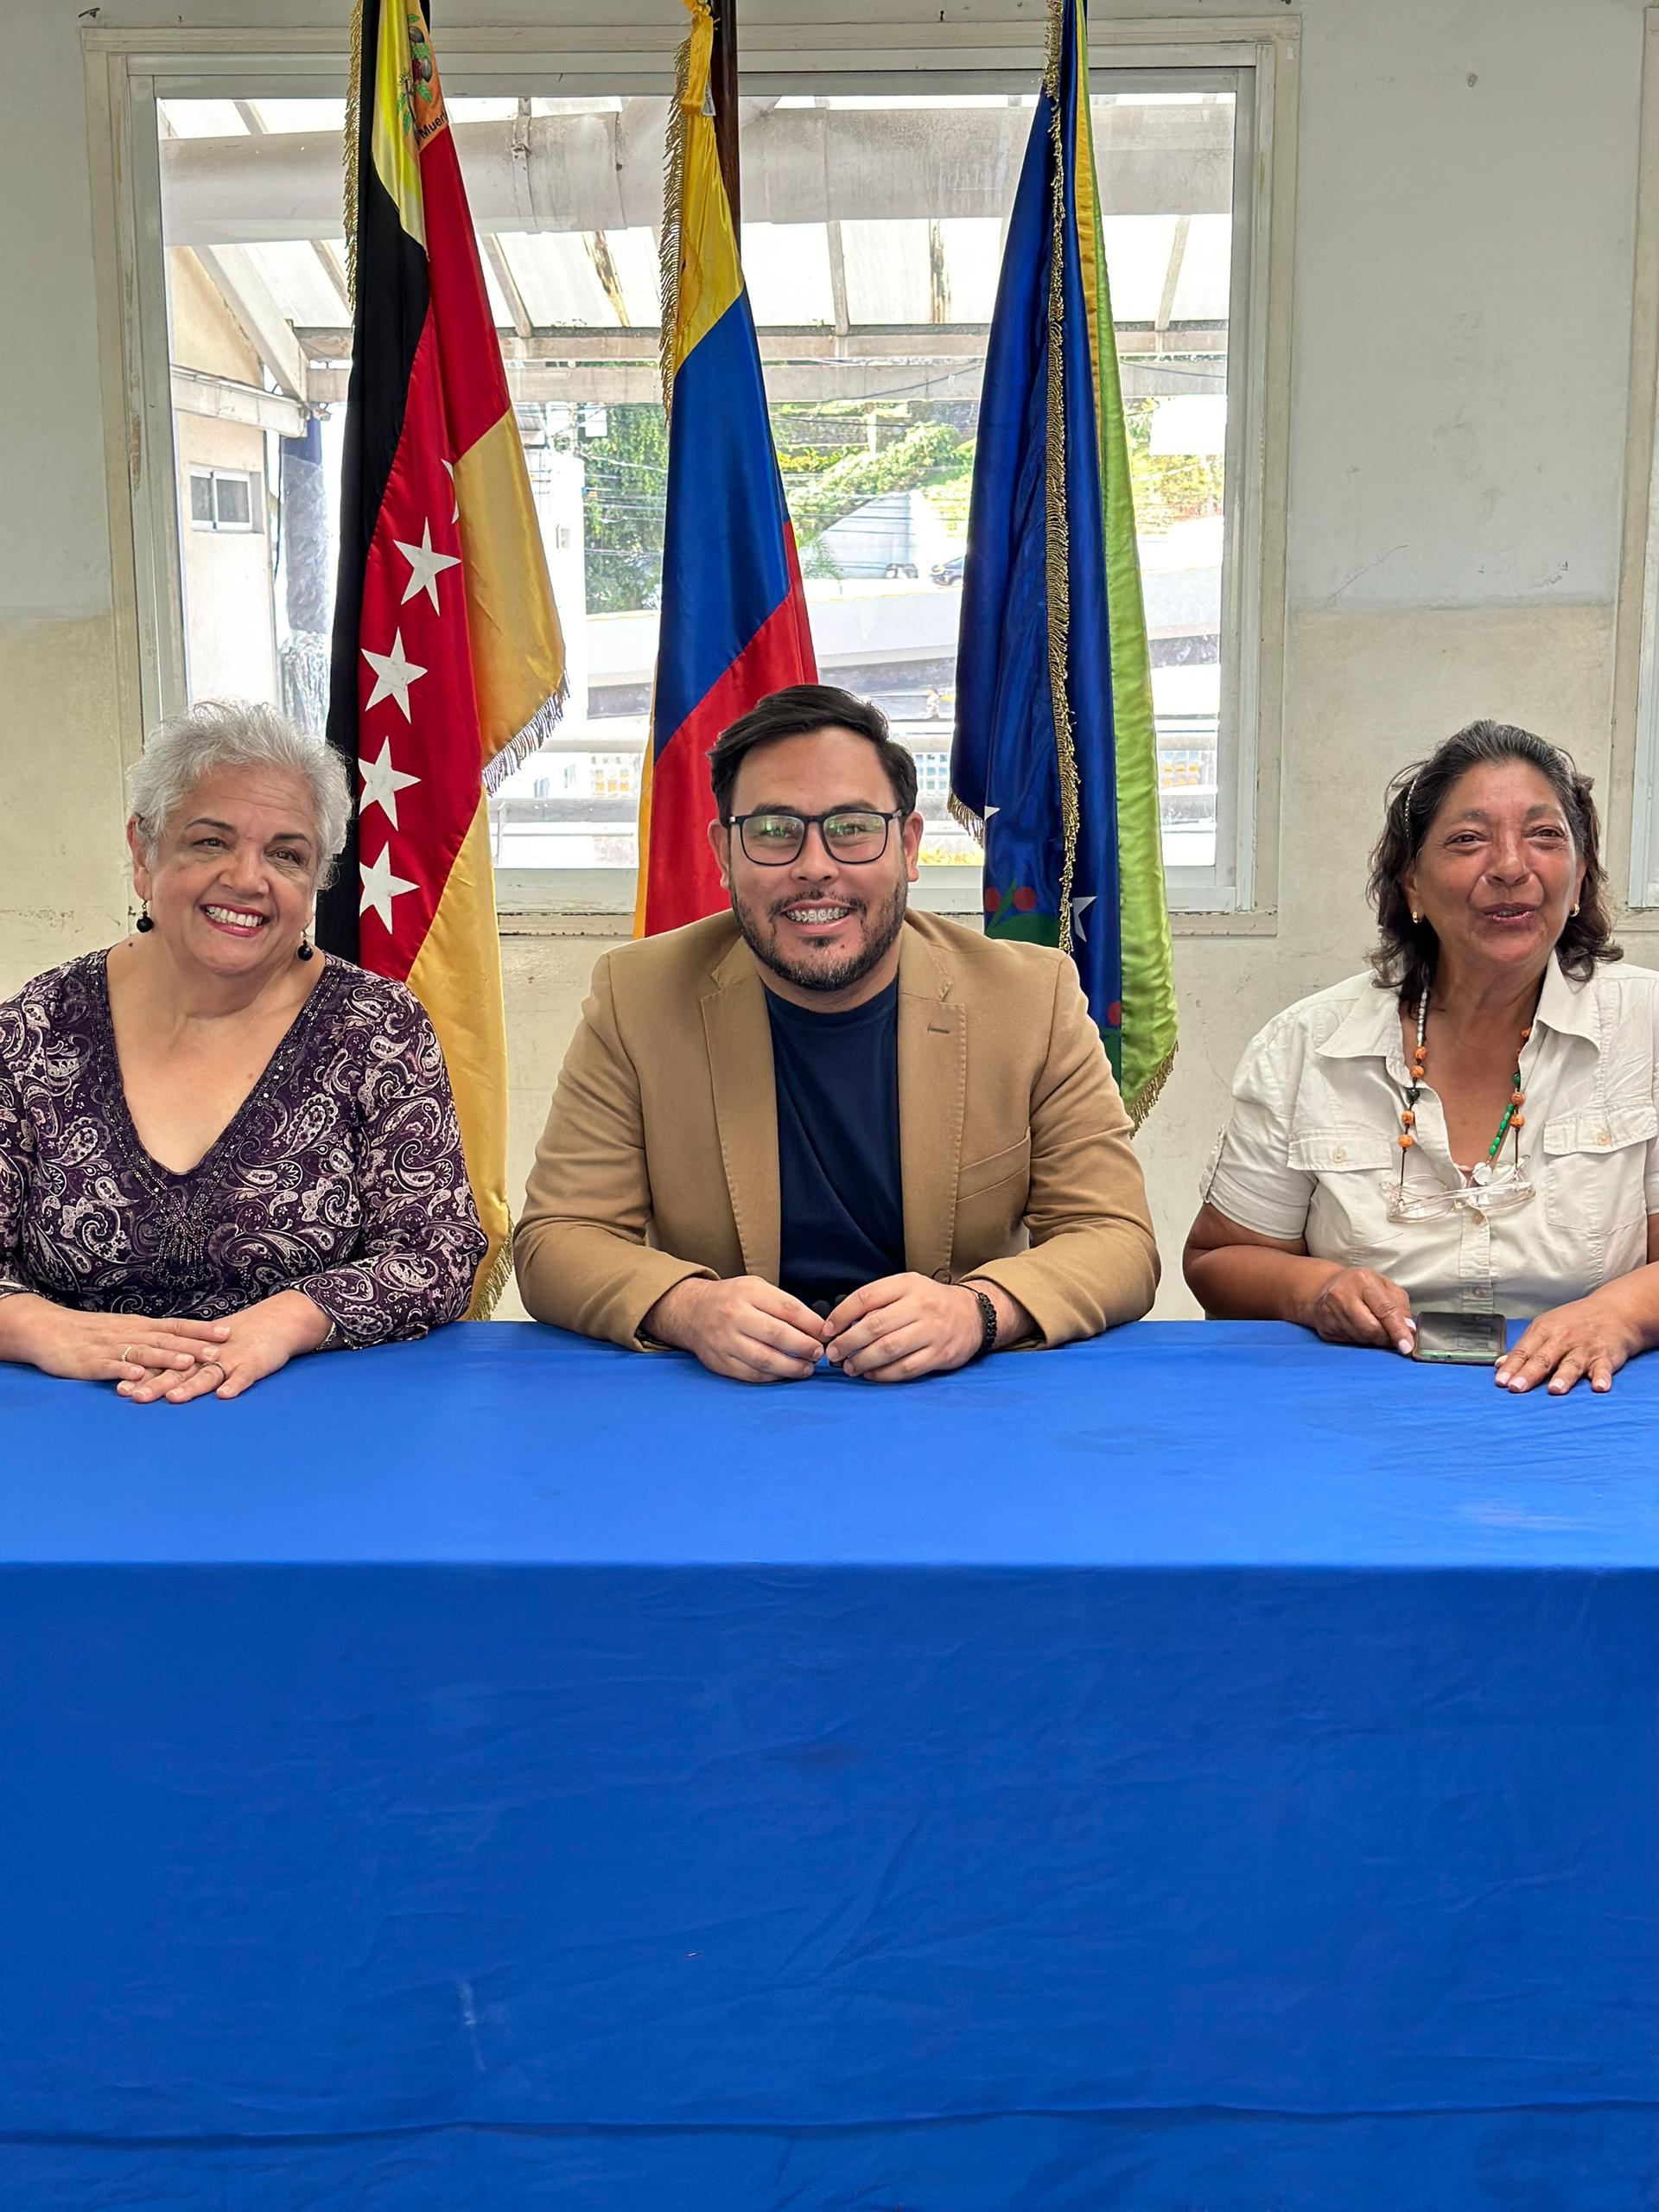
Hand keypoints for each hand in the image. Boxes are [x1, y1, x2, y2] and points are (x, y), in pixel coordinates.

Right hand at [1, 1296, 231, 1384]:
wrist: (47, 1330)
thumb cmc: (90, 1333)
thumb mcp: (125, 1331)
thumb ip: (150, 1339)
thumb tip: (183, 1345)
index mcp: (139, 1326)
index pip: (176, 1326)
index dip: (202, 1329)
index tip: (228, 1333)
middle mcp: (129, 1333)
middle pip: (166, 1339)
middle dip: (194, 1345)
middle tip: (220, 1351)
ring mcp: (110, 1347)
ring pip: (143, 1351)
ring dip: (166, 1357)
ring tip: (187, 1361)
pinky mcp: (90, 1362)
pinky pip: (109, 1366)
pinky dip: (124, 1370)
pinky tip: (137, 1376)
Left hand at [118, 1291, 331, 1404]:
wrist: (276, 1321)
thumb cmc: (239, 1338)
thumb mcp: (207, 1348)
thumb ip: (183, 1365)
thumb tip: (150, 1378)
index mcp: (194, 1353)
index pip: (163, 1366)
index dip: (142, 1376)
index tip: (119, 1387)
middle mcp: (208, 1356)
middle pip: (178, 1372)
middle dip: (156, 1384)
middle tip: (134, 1396)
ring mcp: (231, 1359)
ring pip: (207, 1374)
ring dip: (190, 1387)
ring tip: (174, 1398)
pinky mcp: (254, 1363)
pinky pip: (244, 1376)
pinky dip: (235, 1384)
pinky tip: (225, 1395)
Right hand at [644, 1275, 825, 1382]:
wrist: (691, 1311)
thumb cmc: (732, 1300)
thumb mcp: (757, 1289)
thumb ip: (784, 1306)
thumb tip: (817, 1329)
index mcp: (748, 1293)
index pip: (788, 1309)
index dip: (812, 1324)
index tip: (825, 1334)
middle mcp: (735, 1316)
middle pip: (778, 1335)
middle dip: (804, 1348)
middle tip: (819, 1354)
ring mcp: (725, 1341)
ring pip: (765, 1360)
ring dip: (792, 1368)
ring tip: (806, 1368)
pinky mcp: (720, 1362)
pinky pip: (752, 1375)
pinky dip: (773, 1378)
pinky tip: (785, 1375)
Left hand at [824, 1273, 1013, 1381]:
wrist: (973, 1315)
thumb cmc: (930, 1303)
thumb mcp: (907, 1289)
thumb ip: (878, 1302)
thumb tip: (842, 1325)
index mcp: (907, 1284)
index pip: (866, 1297)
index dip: (841, 1315)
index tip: (826, 1330)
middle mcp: (920, 1306)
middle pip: (874, 1326)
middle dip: (847, 1342)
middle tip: (833, 1353)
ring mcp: (932, 1331)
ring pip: (889, 1349)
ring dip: (863, 1361)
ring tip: (849, 1367)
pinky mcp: (940, 1354)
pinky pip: (906, 1368)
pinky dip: (884, 1374)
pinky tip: (871, 1375)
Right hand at [1299, 1266, 1415, 1354]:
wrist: (1323, 1288)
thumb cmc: (1360, 1287)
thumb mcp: (1384, 1286)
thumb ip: (1400, 1306)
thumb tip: (1408, 1330)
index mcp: (1362, 1280)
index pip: (1384, 1309)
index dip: (1397, 1330)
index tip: (1407, 1347)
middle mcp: (1342, 1295)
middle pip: (1371, 1329)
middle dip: (1386, 1338)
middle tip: (1392, 1338)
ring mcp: (1330, 1313)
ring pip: (1361, 1338)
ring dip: (1372, 1339)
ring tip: (1370, 1326)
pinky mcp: (1325, 1328)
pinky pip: (1349, 1343)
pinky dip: (1359, 1340)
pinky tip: (1356, 1328)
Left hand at [1493, 1295, 1640, 1395]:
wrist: (1614, 1311)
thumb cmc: (1574, 1322)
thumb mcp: (1546, 1328)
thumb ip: (1524, 1348)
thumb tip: (1500, 1365)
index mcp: (1544, 1331)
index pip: (1523, 1351)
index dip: (1511, 1367)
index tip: (1500, 1382)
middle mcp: (1563, 1338)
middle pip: (1543, 1358)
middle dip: (1529, 1373)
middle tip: (1516, 1388)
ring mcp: (1585, 1347)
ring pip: (1571, 1363)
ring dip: (1563, 1377)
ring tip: (1554, 1390)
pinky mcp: (1606, 1356)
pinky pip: (1603, 1368)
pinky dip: (1602, 1377)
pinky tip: (1599, 1387)